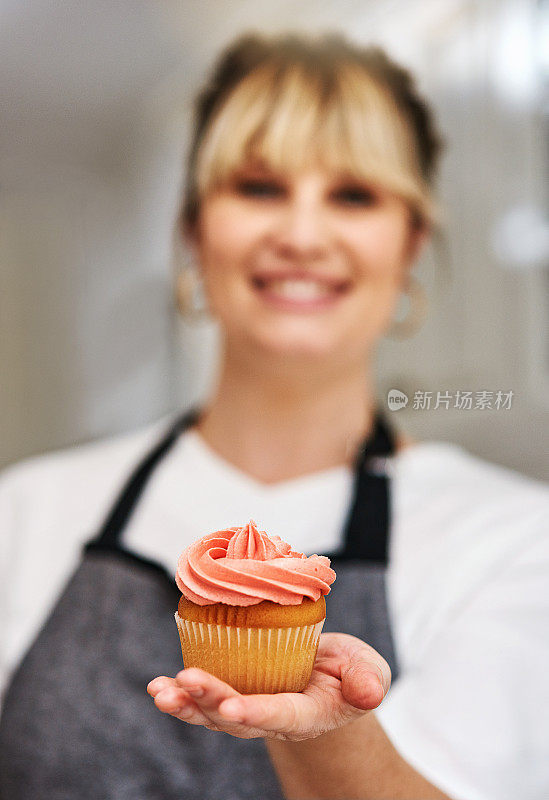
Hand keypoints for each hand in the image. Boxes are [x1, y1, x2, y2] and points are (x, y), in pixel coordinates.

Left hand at [147, 633, 390, 740]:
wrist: (327, 678)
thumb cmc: (348, 672)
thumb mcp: (367, 670)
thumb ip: (368, 680)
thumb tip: (370, 692)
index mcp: (308, 713)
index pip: (280, 715)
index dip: (256, 712)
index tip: (232, 708)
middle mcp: (272, 717)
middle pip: (237, 717)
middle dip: (211, 700)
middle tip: (187, 680)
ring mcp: (249, 709)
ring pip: (213, 715)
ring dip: (187, 703)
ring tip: (161, 692)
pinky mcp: (232, 695)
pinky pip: (203, 702)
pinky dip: (180, 696)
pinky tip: (157, 688)